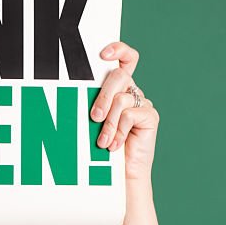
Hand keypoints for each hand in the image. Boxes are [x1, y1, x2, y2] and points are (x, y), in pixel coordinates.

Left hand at [90, 40, 159, 181]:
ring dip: (108, 122)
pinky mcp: (150, 116)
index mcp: (117, 87)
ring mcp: (141, 103)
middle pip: (119, 75)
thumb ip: (92, 104)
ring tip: (102, 142)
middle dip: (103, 96)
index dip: (118, 49)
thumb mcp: (92, 123)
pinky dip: (119, 131)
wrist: (120, 175)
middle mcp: (131, 91)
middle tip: (94, 117)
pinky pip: (130, 114)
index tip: (102, 54)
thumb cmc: (101, 149)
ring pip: (121, 98)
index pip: (124, 58)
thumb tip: (75, 93)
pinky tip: (114, 145)